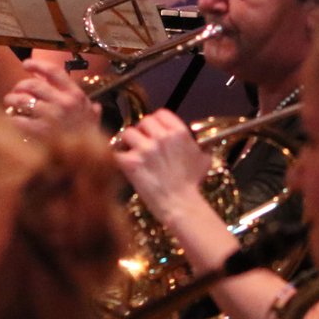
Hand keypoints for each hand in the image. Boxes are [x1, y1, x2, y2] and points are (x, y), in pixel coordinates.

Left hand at [4, 55, 98, 136]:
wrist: (88, 161)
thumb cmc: (88, 140)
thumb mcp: (93, 122)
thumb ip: (91, 110)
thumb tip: (95, 106)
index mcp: (76, 96)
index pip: (54, 72)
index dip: (37, 65)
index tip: (26, 64)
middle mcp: (64, 103)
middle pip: (32, 85)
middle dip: (19, 86)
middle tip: (15, 91)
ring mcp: (51, 117)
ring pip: (21, 100)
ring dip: (11, 100)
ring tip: (10, 103)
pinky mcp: (40, 132)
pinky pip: (17, 120)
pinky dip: (11, 119)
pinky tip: (12, 121)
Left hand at [114, 109, 212, 224]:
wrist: (180, 205)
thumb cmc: (191, 184)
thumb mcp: (202, 159)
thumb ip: (193, 144)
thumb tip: (190, 139)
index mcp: (179, 133)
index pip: (161, 113)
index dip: (157, 122)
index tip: (155, 131)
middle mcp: (162, 138)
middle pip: (143, 122)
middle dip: (143, 133)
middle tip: (144, 145)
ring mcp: (145, 149)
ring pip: (127, 133)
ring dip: (129, 143)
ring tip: (134, 154)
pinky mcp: (130, 162)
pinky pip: (116, 151)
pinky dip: (118, 157)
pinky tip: (124, 164)